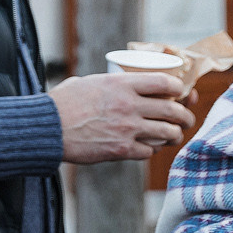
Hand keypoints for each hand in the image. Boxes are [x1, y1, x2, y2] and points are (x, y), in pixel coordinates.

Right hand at [48, 72, 193, 163]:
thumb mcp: (86, 82)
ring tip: (174, 135)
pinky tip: (148, 147)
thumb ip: (105, 85)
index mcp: (121, 83)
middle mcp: (129, 105)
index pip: (164, 82)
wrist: (47, 128)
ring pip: (167, 132)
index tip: (181, 92)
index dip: (179, 88)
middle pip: (172, 110)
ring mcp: (127, 128)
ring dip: (175, 135)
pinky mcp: (121, 149)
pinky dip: (152, 150)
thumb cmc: (62, 104)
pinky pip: (150, 151)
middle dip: (185, 116)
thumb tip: (113, 85)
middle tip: (186, 119)